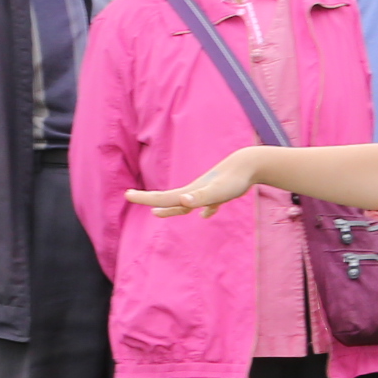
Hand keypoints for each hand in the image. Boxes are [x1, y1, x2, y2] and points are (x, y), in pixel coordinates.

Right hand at [130, 151, 263, 216]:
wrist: (251, 164)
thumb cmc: (235, 179)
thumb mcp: (217, 191)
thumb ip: (200, 197)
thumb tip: (182, 201)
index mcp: (190, 192)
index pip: (163, 197)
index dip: (144, 198)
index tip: (127, 194)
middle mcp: (195, 191)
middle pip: (169, 199)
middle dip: (150, 200)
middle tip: (131, 196)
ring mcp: (208, 191)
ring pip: (186, 202)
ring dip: (172, 208)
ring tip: (159, 212)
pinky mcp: (221, 193)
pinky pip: (208, 204)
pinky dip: (205, 209)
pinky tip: (207, 214)